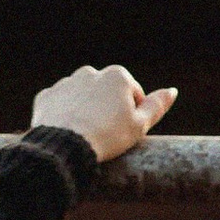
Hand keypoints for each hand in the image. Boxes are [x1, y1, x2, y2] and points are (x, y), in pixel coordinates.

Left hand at [31, 64, 178, 163]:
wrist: (64, 147)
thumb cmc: (107, 136)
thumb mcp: (140, 125)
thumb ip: (157, 106)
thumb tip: (172, 91)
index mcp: (117, 76)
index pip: (133, 95)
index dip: (132, 116)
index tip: (124, 131)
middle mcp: (90, 72)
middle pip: (106, 94)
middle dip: (107, 110)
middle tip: (105, 134)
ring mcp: (66, 83)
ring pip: (82, 98)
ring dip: (85, 111)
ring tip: (85, 134)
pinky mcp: (46, 96)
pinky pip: (59, 105)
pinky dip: (63, 115)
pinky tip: (67, 131)